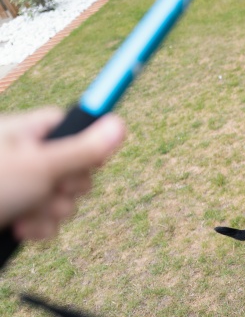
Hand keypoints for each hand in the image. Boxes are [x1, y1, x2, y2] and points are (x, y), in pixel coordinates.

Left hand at [0, 108, 125, 239]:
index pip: (78, 129)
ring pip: (65, 199)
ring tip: (24, 213)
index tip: (89, 162)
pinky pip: (49, 219)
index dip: (89, 148)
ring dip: (50, 212)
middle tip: (46, 189)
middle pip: (78, 168)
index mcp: (30, 131)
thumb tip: (120, 123)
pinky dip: (38, 227)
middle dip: (67, 189)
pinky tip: (19, 227)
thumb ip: (83, 149)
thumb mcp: (39, 166)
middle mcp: (29, 155)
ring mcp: (24, 184)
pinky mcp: (19, 210)